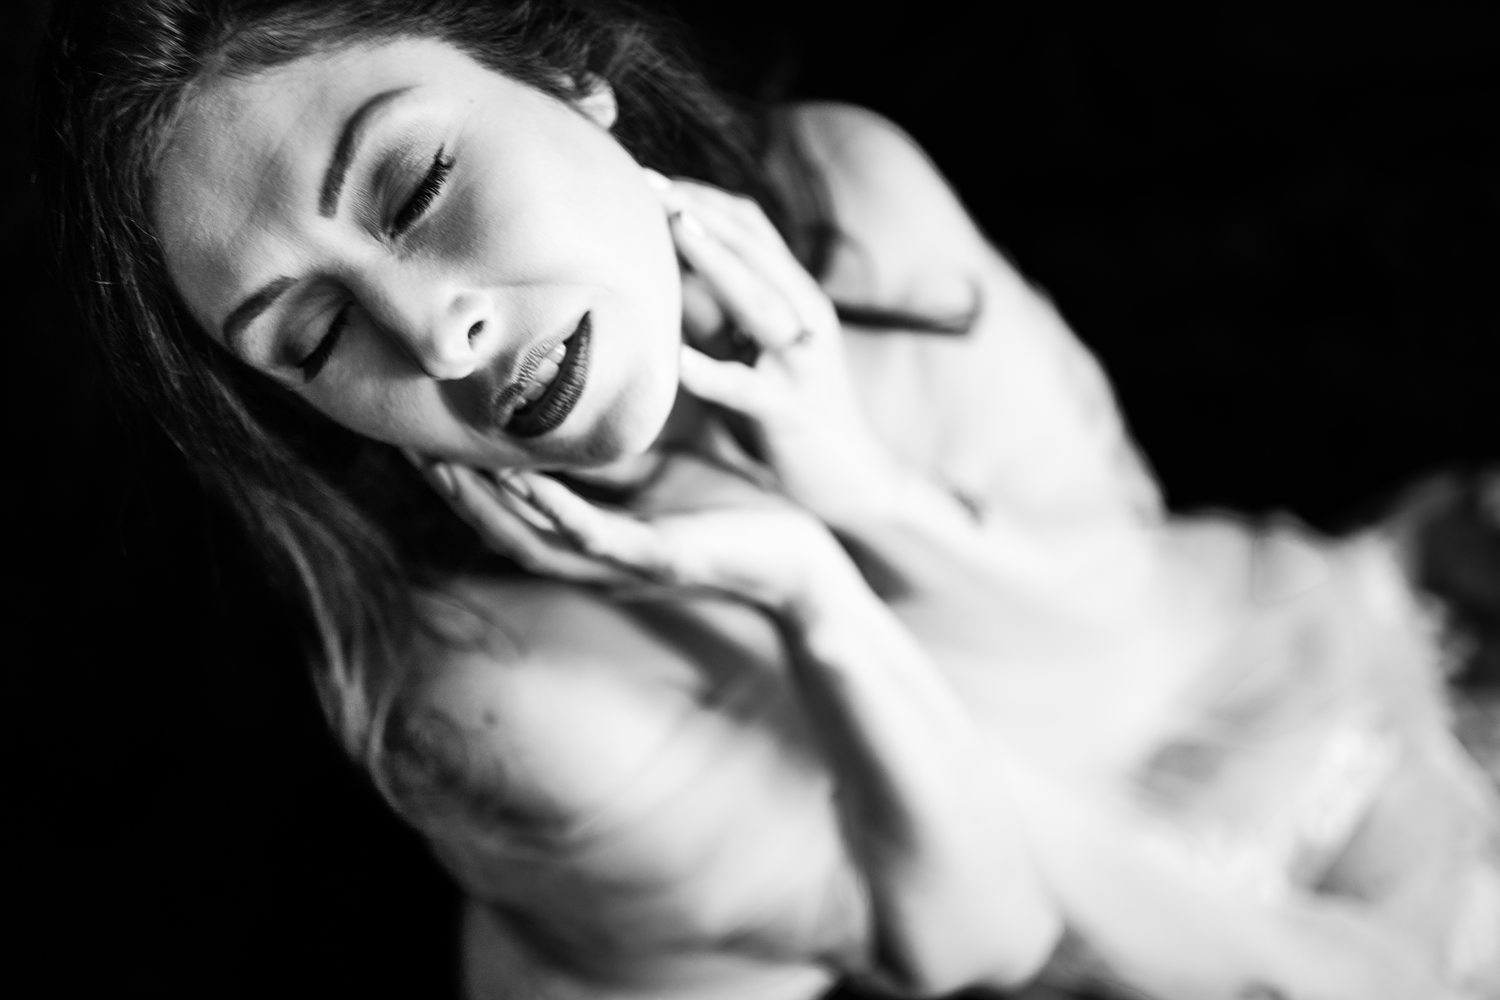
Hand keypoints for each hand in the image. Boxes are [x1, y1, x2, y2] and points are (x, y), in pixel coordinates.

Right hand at [414, 457, 846, 614]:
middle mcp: (595, 552)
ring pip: (531, 537)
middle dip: (447, 486)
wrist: (806, 555)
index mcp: (593, 527)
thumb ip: (616, 437)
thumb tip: (579, 377)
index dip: (454, 471)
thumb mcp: (663, 463)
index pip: (504, 503)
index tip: (411, 423)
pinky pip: (595, 536)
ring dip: (482, 500)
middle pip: (498, 525)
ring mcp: (623, 563)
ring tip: (435, 460)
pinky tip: (521, 479)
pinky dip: (555, 509)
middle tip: (399, 440)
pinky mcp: (661, 562)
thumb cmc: (736, 505)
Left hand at [645, 171, 902, 529]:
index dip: (701, 194)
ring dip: (716, 258)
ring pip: (758, 298)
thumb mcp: (748, 349)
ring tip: (674, 227)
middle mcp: (804, 315)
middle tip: (646, 181)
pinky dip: (710, 370)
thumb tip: (659, 265)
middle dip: (700, 209)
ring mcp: (800, 360)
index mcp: (793, 294)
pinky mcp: (790, 409)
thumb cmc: (788, 410)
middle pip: (754, 245)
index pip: (749, 225)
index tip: (648, 174)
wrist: (850, 478)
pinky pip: (746, 386)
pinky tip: (674, 359)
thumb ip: (713, 308)